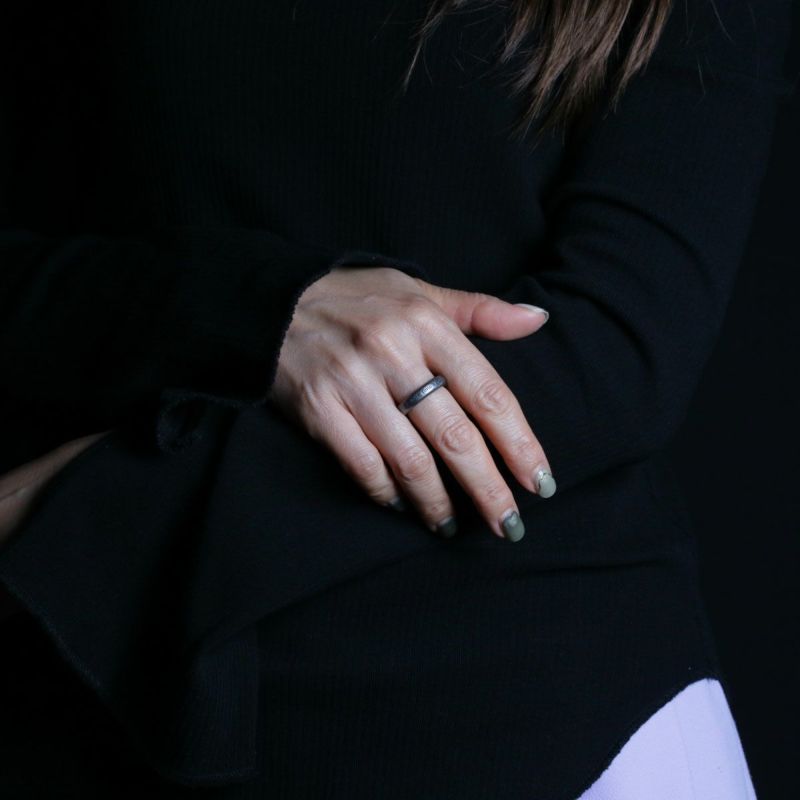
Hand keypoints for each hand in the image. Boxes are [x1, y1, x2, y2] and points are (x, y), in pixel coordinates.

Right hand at [267, 265, 554, 540]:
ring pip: (411, 460)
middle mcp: (392, 353)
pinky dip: (387, 493)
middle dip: (489, 489)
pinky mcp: (319, 410)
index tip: (539, 482)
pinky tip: (404, 505)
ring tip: (454, 524)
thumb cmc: (357, 299)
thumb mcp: (419, 292)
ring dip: (438, 502)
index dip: (519, 444)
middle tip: (510, 526)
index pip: (488, 394)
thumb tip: (538, 319)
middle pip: (456, 437)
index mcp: (426, 324)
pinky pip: (363, 466)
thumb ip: (479, 310)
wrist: (274, 304)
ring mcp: (353, 384)